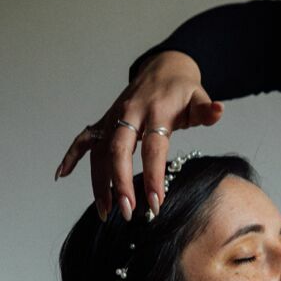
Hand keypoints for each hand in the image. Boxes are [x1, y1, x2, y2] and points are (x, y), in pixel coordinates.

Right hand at [54, 50, 224, 220]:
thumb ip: (207, 110)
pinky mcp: (105, 121)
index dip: (152, 176)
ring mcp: (114, 117)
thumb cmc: (183, 90)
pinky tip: (61, 174)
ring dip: (99, 182)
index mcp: (156, 110)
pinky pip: (84, 139)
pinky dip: (71, 155)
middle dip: (120, 183)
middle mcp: (129, 113)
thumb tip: (220, 111)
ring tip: (106, 212)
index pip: (153, 147)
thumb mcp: (199, 97)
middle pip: (119, 150)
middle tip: (127, 212)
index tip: (155, 204)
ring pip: (100, 152)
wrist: (163, 68)